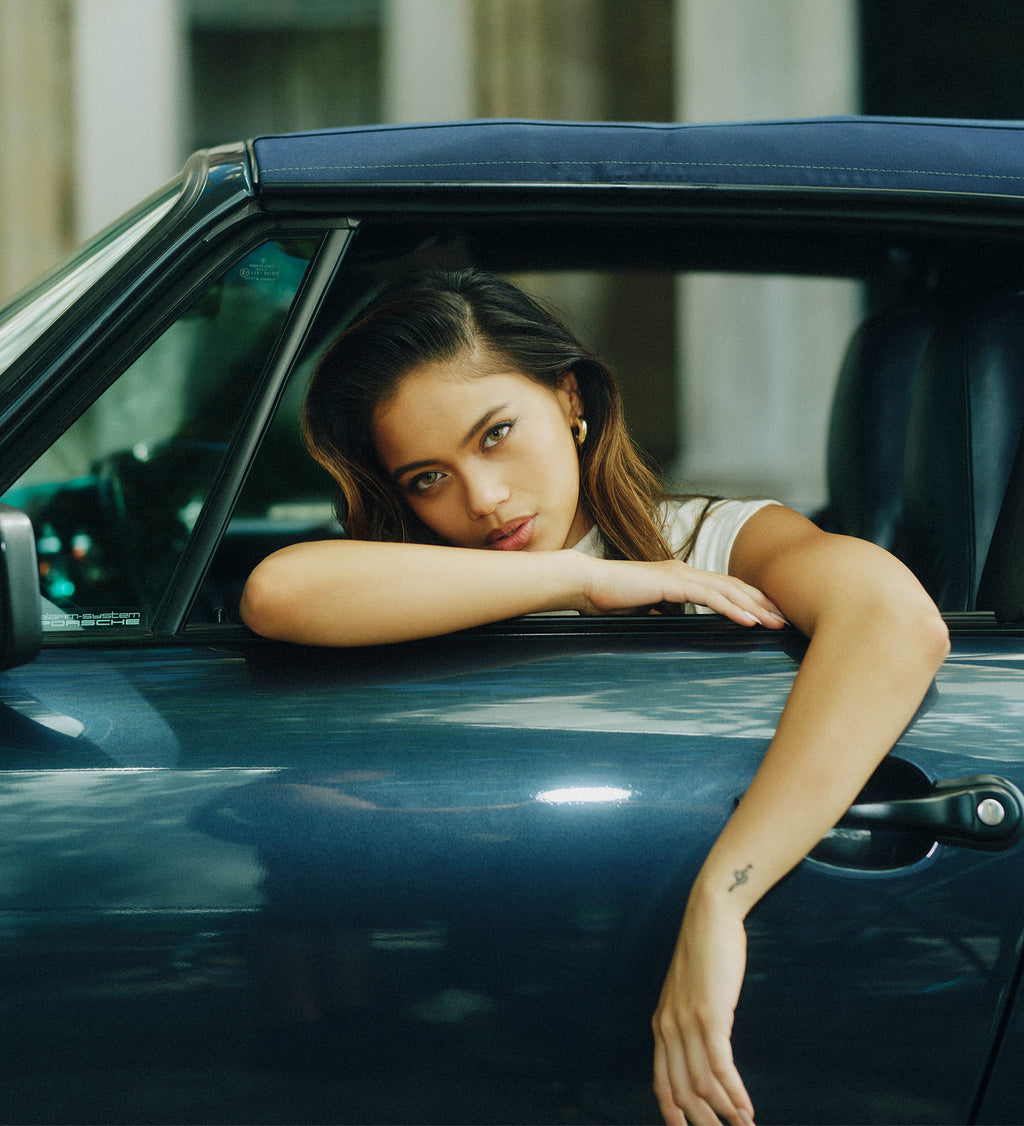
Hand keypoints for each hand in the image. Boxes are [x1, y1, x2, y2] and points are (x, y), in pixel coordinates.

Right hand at [578, 556, 784, 628]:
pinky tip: (750, 620)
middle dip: (764, 602)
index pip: (725, 588)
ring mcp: (680, 575)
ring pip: (728, 590)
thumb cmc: (611, 598)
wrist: (587, 584)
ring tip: (777, 621)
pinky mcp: (672, 583)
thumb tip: (678, 625)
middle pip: (735, 586)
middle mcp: (686, 572)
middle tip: (788, 619)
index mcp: (682, 577)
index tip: (771, 615)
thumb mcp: (647, 609)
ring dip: (756, 607)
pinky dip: (732, 608)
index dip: (751, 600)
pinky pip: (710, 597)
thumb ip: (666, 613)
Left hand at [652, 896, 754, 1125]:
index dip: (673, 1114)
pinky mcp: (710, 1016)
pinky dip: (734, 1094)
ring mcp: (688, 1023)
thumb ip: (688, 1019)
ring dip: (725, 1113)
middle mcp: (669, 1028)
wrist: (710, 916)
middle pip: (681, 1092)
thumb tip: (702, 1048)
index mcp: (661, 1024)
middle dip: (704, 1122)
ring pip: (702, 1085)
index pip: (660, 1083)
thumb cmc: (705, 952)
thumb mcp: (688, 991)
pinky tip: (747, 1109)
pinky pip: (720, 1067)